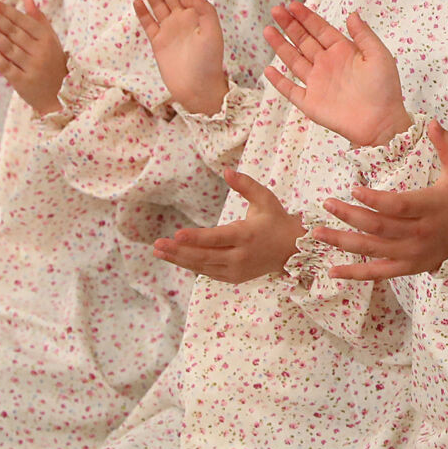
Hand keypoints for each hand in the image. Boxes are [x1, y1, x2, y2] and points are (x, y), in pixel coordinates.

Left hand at [0, 0, 67, 116]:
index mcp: (47, 39)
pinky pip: (7, 67)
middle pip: (15, 33)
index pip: (23, 21)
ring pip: (10, 49)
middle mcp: (40, 52)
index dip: (5, 11)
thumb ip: (39, 20)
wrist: (60, 95)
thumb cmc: (52, 63)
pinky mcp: (22, 82)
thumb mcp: (51, 40)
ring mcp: (32, 67)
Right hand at [133, 0, 228, 113]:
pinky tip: (137, 1)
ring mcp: (169, 29)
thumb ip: (204, 10)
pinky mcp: (158, 42)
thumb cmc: (209, 61)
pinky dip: (142, 12)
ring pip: (157, 4)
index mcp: (198, 14)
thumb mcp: (212, 33)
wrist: (197, 88)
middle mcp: (183, 19)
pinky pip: (148, 23)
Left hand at [154, 168, 307, 281]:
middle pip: (204, 255)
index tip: (176, 234)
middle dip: (178, 251)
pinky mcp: (234, 277)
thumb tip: (226, 171)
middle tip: (157, 244)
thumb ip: (245, 185)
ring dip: (179, 259)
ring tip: (158, 251)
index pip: (216, 238)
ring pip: (202, 266)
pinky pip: (207, 272)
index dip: (195, 238)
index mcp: (247, 235)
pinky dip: (191, 265)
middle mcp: (240, 256)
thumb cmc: (275, 220)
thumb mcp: (265, 198)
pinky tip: (175, 257)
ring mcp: (236, 270)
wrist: (291, 249)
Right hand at [264, 3, 412, 147]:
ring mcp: (317, 83)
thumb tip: (352, 14)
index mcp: (343, 52)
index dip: (306, 17)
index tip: (292, 4)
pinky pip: (290, 90)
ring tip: (268, 30)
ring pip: (294, 61)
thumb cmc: (385, 89)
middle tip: (276, 10)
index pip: (320, 29)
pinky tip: (268, 69)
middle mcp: (327, 65)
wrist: (381, 122)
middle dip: (289, 25)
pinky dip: (279, 81)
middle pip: (304, 41)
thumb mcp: (379, 55)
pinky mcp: (310, 103)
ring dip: (281, 46)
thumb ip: (364, 34)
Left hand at [310, 120, 447, 278]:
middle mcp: (419, 233)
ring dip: (343, 241)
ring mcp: (412, 253)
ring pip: (373, 249)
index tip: (353, 189)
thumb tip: (432, 122)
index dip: (375, 199)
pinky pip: (377, 272)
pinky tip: (332, 270)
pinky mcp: (407, 267)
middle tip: (327, 204)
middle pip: (379, 227)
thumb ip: (447, 146)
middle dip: (349, 216)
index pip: (399, 205)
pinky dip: (355, 273)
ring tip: (318, 232)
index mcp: (431, 207)